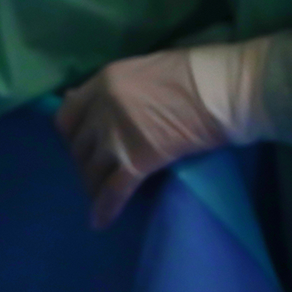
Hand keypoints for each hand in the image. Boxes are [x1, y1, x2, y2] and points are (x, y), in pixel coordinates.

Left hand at [55, 49, 232, 227]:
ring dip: (93, 187)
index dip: (73, 136)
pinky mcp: (136, 160)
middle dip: (84, 163)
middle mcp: (102, 109)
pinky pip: (112, 191)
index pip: (67, 116)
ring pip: (91, 171)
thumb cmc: (196, 74)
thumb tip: (88, 101)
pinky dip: (105, 209)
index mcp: (104, 82)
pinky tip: (100, 222)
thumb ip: (115, 88)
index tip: (83, 145)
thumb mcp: (144, 69)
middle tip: (98, 172)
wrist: (224, 88)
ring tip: (100, 198)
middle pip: (78, 147)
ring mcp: (117, 135)